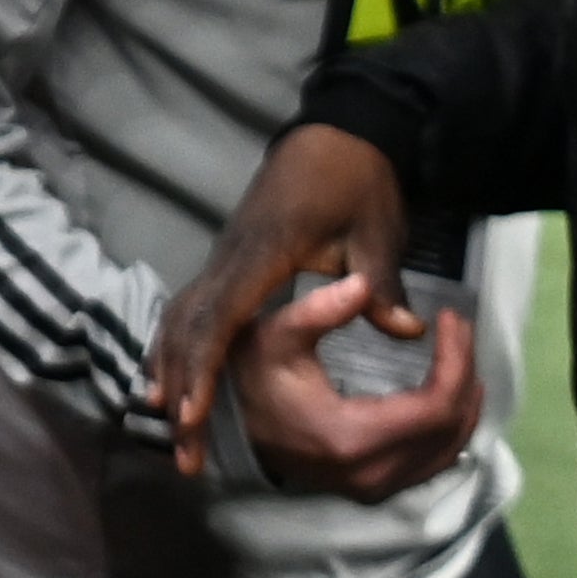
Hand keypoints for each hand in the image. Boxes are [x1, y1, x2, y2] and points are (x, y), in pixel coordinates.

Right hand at [150, 122, 413, 476]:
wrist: (333, 138)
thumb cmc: (355, 182)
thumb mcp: (377, 229)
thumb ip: (381, 282)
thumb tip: (408, 330)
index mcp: (263, 253)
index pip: (222, 316)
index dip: (204, 366)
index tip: (192, 413)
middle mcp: (230, 260)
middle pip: (188, 325)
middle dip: (180, 383)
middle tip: (179, 439)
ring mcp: (223, 260)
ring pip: (181, 318)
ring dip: (172, 368)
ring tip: (169, 421)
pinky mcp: (226, 262)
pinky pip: (189, 309)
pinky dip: (177, 345)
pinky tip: (175, 375)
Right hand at [230, 272, 485, 501]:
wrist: (229, 427)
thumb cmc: (250, 377)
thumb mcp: (274, 335)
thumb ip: (318, 311)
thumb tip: (363, 285)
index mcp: (351, 437)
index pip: (436, 406)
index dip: (456, 359)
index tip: (452, 316)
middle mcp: (370, 473)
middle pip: (451, 429)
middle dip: (465, 374)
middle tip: (459, 328)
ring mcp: (374, 487)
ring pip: (450, 449)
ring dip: (464, 401)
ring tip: (461, 354)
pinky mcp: (374, 488)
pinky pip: (433, 462)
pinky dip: (450, 426)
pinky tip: (450, 393)